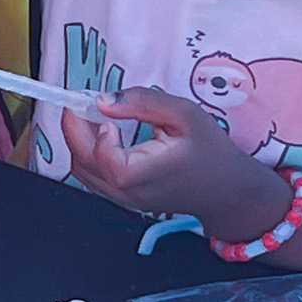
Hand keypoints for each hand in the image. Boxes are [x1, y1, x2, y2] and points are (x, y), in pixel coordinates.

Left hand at [62, 86, 283, 230]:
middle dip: (74, 129)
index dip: (92, 130)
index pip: (100, 157)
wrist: (227, 190)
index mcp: (144, 174)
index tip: (101, 107)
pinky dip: (89, 153)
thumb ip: (143, 102)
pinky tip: (103, 133)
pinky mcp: (124, 200)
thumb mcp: (184, 114)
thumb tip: (103, 100)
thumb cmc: (210, 151)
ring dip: (79, 141)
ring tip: (93, 115)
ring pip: (82, 172)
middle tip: (82, 102)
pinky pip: (92, 178)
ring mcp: (124, 201)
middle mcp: (128, 193)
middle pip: (82, 163)